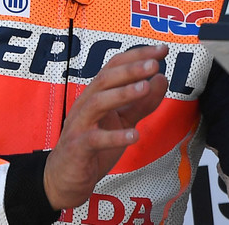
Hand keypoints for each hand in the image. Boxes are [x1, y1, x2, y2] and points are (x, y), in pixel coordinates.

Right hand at [43, 44, 168, 209]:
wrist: (65, 179)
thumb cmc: (92, 146)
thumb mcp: (121, 121)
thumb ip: (141, 103)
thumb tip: (161, 78)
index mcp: (96, 94)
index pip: (115, 66)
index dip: (137, 56)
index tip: (162, 49)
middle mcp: (85, 104)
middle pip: (105, 79)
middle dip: (130, 69)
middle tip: (154, 64)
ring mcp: (79, 125)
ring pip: (97, 103)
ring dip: (122, 94)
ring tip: (145, 88)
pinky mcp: (78, 148)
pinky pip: (95, 139)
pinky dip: (114, 137)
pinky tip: (134, 136)